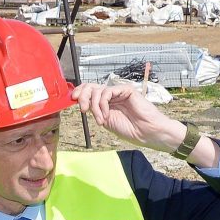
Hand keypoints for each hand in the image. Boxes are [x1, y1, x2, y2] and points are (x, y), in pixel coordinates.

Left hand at [71, 83, 219, 166]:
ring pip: (98, 90)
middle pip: (91, 86)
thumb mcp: (105, 120)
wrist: (146, 132)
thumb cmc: (129, 129)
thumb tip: (80, 103)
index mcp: (106, 101)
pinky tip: (105, 115)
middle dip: (83, 96)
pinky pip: (108, 92)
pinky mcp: (126, 90)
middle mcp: (112, 94)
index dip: (79, 91)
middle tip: (83, 109)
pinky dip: (102, 104)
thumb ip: (94, 110)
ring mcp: (119, 92)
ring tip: (100, 119)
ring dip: (95, 107)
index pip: (89, 90)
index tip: (72, 99)